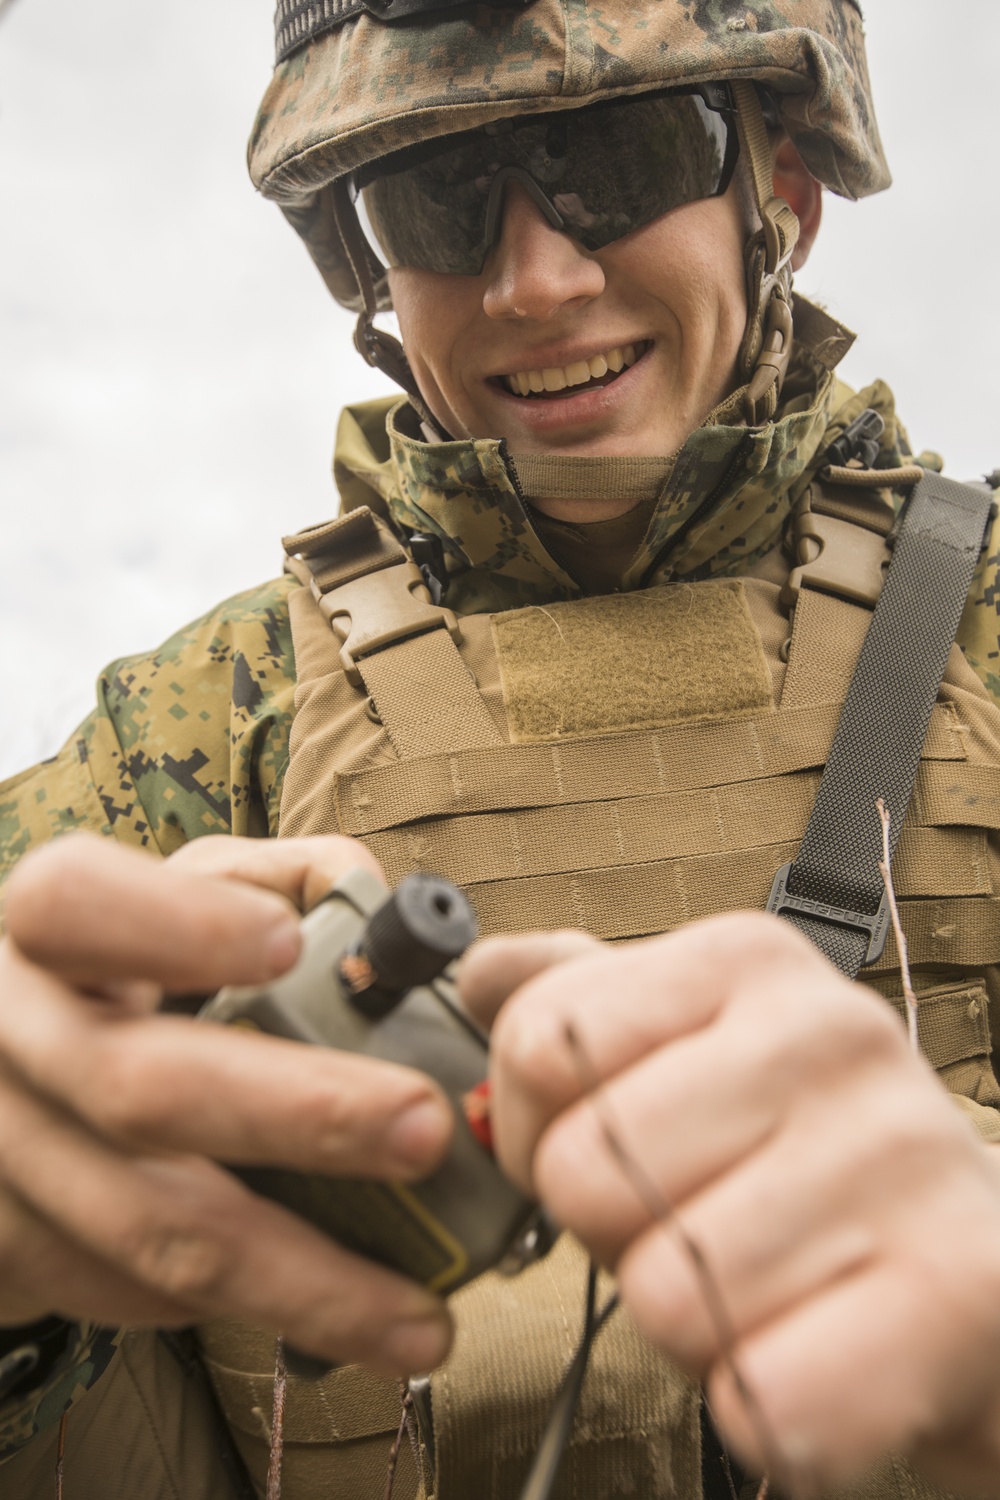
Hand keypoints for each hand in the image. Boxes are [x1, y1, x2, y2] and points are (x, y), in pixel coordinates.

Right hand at [0, 832, 452, 1375]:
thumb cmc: (119, 964)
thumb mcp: (176, 893)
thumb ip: (277, 881)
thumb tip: (392, 911)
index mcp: (48, 928)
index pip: (79, 904)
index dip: (179, 926)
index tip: (286, 943)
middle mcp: (10, 1037)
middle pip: (140, 1086)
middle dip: (297, 1115)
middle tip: (423, 1129)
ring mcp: (3, 1154)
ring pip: (151, 1228)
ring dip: (300, 1280)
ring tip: (417, 1317)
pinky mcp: (10, 1252)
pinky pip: (134, 1295)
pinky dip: (243, 1308)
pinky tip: (333, 1318)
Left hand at [465, 915, 999, 1495]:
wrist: (981, 1278)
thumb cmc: (806, 1165)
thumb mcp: (694, 1050)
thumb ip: (583, 1003)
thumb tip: (480, 973)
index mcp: (747, 962)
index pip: (537, 1044)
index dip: (536, 1132)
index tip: (612, 1150)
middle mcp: (830, 1034)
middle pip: (581, 1174)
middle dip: (616, 1237)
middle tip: (704, 1230)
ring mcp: (898, 1157)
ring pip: (661, 1297)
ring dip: (694, 1330)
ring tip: (771, 1288)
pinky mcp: (952, 1294)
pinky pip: (760, 1397)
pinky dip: (765, 1410)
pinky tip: (815, 1358)